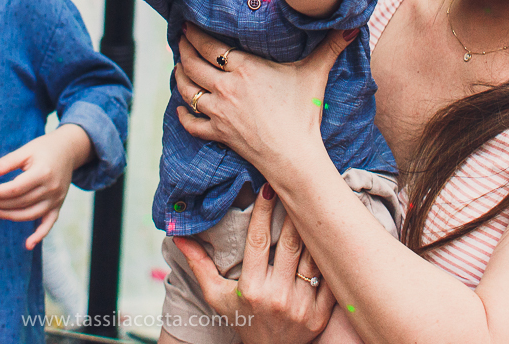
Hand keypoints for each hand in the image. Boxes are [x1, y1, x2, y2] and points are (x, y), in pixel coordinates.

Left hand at [0, 124, 91, 249]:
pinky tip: (28, 245)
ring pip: (30, 214)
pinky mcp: (58, 205)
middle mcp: (51, 188)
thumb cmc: (44, 148)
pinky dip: (40, 235)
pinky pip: (49, 223)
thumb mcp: (26, 150)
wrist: (68, 150)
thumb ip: (8, 162)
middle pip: (20, 202)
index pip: (16, 188)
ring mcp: (56, 199)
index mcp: (43, 173)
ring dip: (9, 216)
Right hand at [173, 185, 336, 343]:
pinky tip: (330, 235)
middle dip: (294, 212)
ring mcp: (302, 306)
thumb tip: (178, 236)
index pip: (259, 241)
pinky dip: (329, 256)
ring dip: (314, 230)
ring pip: (313, 257)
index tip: (266, 188)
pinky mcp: (321, 314)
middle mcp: (278, 296)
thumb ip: (199, 266)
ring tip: (314, 205)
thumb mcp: (217, 297)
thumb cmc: (243, 321)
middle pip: (290, 243)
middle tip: (296, 187)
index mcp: (252, 289)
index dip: (264, 212)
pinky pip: (329, 278)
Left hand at [174, 24, 353, 171]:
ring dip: (179, 76)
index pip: (209, 45)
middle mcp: (226, 87)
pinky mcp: (218, 133)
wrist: (294, 156)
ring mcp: (219, 111)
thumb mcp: (315, 75)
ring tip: (178, 65)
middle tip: (179, 39)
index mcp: (244, 68)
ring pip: (187, 89)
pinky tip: (180, 107)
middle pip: (193, 63)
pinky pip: (192, 123)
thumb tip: (351, 26)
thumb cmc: (303, 114)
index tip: (187, 24)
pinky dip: (183, 114)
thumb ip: (330, 48)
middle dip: (183, 48)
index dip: (194, 33)